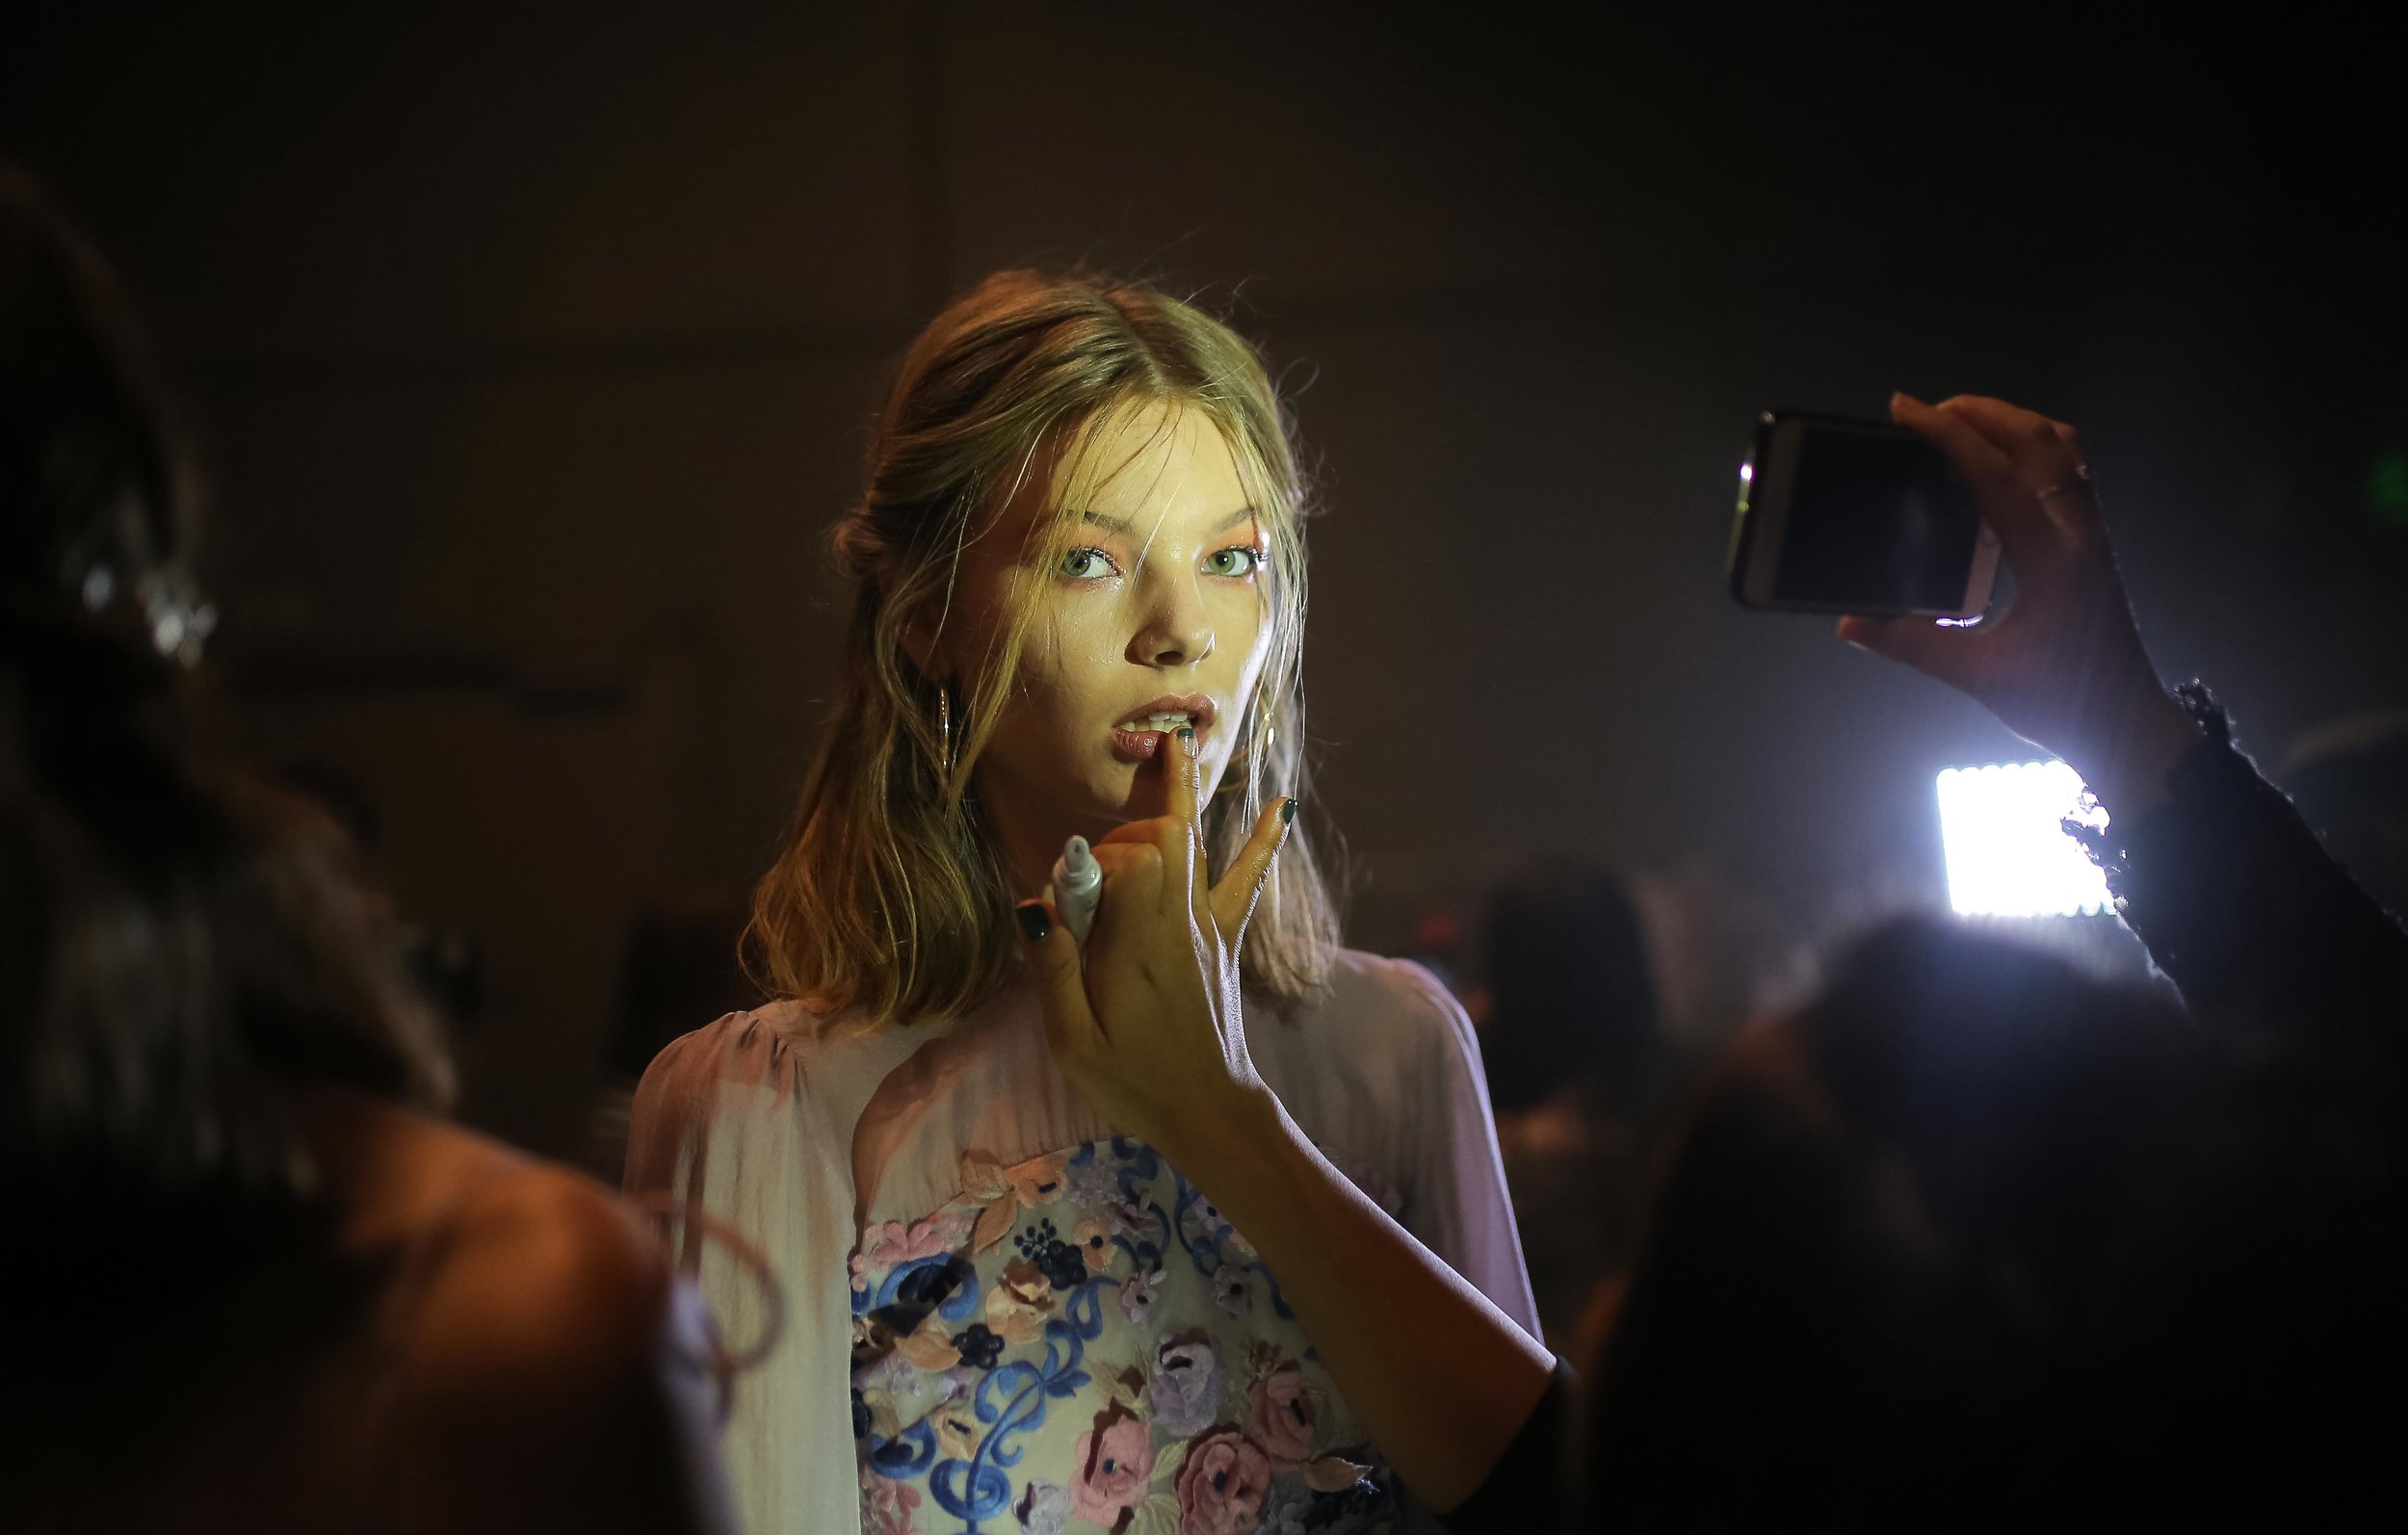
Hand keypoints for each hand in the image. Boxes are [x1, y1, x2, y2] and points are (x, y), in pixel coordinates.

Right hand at [1014, 727, 1295, 1165]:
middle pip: (1166, 840)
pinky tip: (1280, 805)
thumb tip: (1033, 907)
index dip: (1095, 861)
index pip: (1128, 864)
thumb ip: (1055, 970)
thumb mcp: (1074, 1043)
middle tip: (1114, 807)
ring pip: (1199, 845)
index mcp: (1137, 947)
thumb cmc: (1135, 1082)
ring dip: (1184, 791)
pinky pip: (1246, 881)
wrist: (1211, 1112)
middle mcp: (1179, 924)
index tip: (1067, 893)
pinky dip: (1261, 841)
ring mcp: (1207, 928)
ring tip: (1176, 738)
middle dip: (1134, 816)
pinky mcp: (1224, 939)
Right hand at [1839, 392, 2201, 817]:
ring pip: (2062, 447)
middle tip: (1925, 412)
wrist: (2123, 722)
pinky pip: (2069, 469)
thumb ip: (1913, 645)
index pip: (1998, 476)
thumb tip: (1849, 622)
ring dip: (2010, 422)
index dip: (1949, 436)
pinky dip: (2031, 446)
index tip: (1905, 409)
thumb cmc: (2057, 704)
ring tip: (1959, 424)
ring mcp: (2092, 532)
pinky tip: (1997, 462)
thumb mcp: (1979, 678)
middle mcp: (2079, 531)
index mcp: (2052, 559)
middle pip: (2038, 441)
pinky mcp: (2092, 540)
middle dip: (1981, 412)